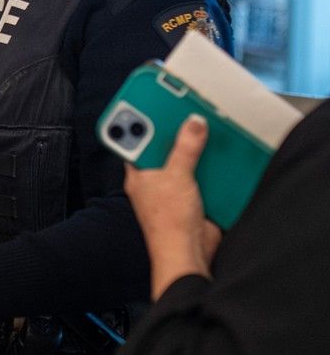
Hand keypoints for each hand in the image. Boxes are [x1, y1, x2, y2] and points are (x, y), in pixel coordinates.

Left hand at [124, 115, 222, 298]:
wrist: (188, 255)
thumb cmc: (168, 222)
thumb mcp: (176, 176)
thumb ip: (185, 148)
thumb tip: (193, 123)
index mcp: (138, 172)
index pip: (134, 140)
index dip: (139, 121)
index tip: (147, 100)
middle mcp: (154, 178)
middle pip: (163, 147)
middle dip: (174, 130)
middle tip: (184, 106)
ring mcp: (174, 187)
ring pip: (184, 159)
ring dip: (195, 146)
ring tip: (206, 121)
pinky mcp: (194, 196)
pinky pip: (202, 174)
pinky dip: (211, 163)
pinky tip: (221, 149)